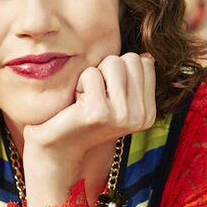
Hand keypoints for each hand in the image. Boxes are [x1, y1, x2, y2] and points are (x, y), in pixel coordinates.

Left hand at [24, 52, 156, 158]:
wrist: (59, 149)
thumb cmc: (84, 116)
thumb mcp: (117, 99)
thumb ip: (133, 78)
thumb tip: (147, 57)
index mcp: (148, 113)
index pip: (143, 63)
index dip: (119, 71)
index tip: (107, 94)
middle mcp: (140, 116)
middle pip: (130, 59)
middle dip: (108, 70)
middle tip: (95, 96)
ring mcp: (122, 115)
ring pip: (113, 63)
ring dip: (94, 76)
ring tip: (86, 100)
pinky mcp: (99, 112)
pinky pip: (91, 74)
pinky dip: (79, 84)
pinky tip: (76, 105)